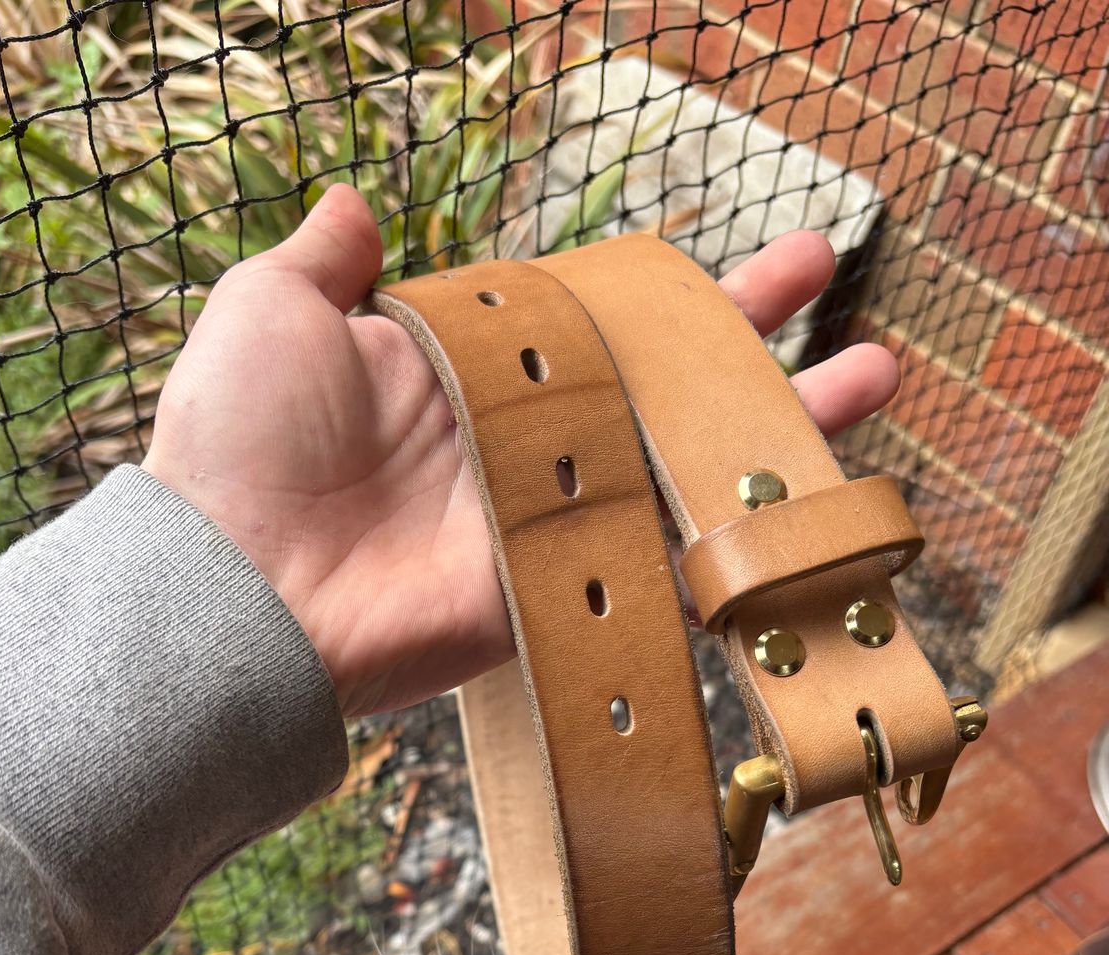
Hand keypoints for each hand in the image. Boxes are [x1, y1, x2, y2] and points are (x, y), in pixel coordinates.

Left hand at [143, 185, 898, 717]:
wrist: (242, 587)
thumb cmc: (242, 442)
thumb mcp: (270, 311)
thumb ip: (324, 261)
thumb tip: (352, 204)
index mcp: (473, 371)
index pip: (593, 315)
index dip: (665, 284)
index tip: (715, 251)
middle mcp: (525, 443)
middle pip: (662, 380)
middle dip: (747, 332)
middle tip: (829, 282)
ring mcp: (554, 518)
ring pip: (689, 465)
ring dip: (783, 425)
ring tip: (874, 375)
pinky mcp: (569, 588)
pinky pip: (675, 567)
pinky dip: (746, 546)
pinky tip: (820, 510)